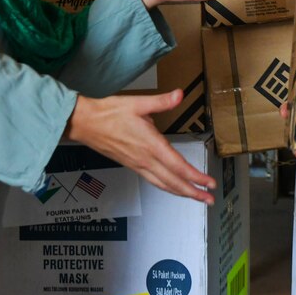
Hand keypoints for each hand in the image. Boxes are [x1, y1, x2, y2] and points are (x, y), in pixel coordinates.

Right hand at [63, 90, 215, 204]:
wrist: (85, 123)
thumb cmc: (109, 112)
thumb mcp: (137, 103)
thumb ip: (161, 101)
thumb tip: (180, 94)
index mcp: (151, 145)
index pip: (178, 166)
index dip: (196, 177)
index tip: (210, 184)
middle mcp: (146, 159)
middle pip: (173, 182)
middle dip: (193, 192)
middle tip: (210, 200)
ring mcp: (138, 165)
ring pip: (163, 184)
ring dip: (181, 192)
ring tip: (196, 197)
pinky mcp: (131, 165)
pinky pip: (153, 181)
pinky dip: (167, 186)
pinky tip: (172, 186)